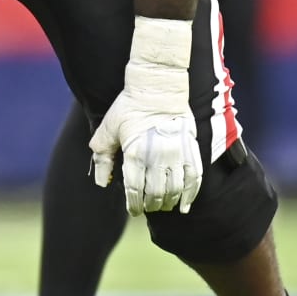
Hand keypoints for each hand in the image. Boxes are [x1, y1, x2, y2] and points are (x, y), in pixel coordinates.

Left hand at [89, 19, 202, 215]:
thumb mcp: (108, 128)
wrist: (158, 86)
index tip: (133, 209)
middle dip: (149, 205)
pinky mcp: (191, 149)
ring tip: (161, 206)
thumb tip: (101, 181)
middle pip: (155, 193)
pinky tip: (184, 206)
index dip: (133, 204)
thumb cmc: (129, 106)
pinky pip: (194, 179)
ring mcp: (178, 154)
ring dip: (167, 202)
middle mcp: (158, 156)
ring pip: (174, 190)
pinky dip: (190, 196)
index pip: (134, 190)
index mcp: (135, 153)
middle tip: (146, 207)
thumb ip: (102, 156)